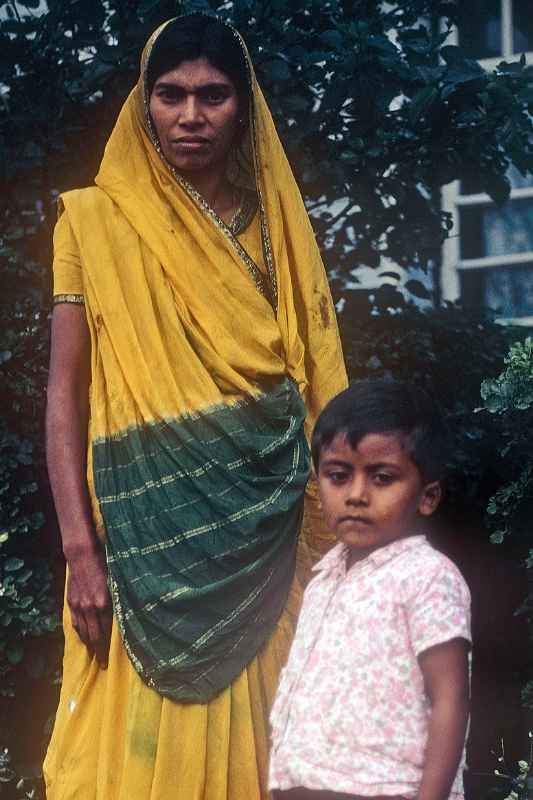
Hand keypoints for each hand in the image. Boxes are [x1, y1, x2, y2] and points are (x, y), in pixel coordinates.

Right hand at [66, 543, 111, 667]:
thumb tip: (126, 616)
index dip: (107, 648)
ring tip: (95, 653)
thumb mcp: (116, 583)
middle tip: (103, 664)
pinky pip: (75, 623)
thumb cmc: (104, 565)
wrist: (83, 555)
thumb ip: (118, 601)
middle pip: (94, 636)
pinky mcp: (71, 603)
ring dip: (89, 644)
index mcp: (104, 604)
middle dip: (99, 652)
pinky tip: (84, 637)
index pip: (106, 632)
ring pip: (83, 632)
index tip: (109, 660)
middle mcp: (90, 608)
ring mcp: (79, 606)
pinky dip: (80, 633)